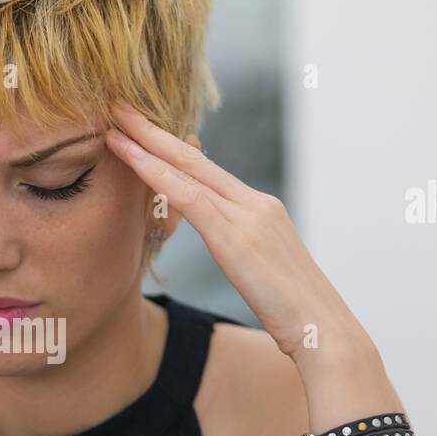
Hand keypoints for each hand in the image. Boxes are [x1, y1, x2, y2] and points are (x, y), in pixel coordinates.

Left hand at [105, 101, 370, 364]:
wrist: (322, 328)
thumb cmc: (293, 312)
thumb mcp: (262, 270)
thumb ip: (241, 248)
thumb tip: (226, 246)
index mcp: (259, 209)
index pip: (207, 170)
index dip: (172, 146)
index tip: (142, 128)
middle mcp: (254, 203)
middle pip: (194, 158)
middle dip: (154, 131)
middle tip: (119, 107)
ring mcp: (248, 216)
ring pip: (188, 170)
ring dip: (147, 145)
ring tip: (114, 124)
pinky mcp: (237, 237)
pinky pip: (189, 197)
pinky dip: (157, 175)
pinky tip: (131, 160)